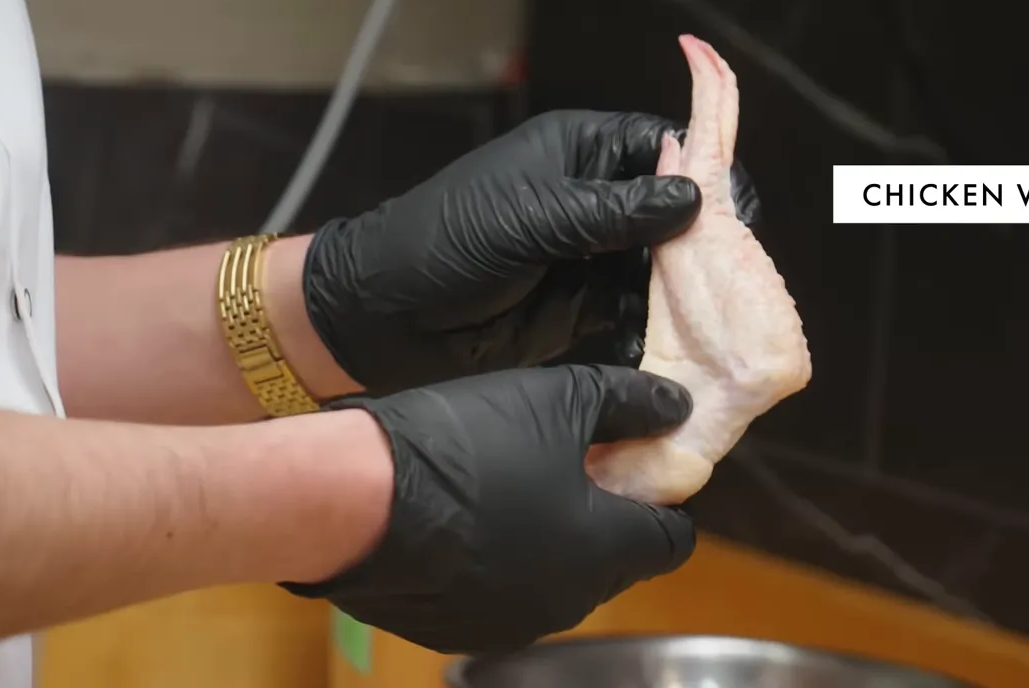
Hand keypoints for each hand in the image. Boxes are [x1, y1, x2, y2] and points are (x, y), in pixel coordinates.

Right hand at [279, 364, 696, 653]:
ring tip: (513, 485)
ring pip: (557, 579)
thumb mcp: (560, 398)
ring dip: (553, 540)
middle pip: (616, 561)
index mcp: (606, 549)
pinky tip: (467, 519)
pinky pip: (502, 594)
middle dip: (605, 516)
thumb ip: (630, 404)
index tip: (641, 468)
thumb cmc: (469, 442)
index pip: (673, 541)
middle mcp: (568, 601)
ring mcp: (510, 624)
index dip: (666, 502)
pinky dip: (501, 562)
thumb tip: (676, 410)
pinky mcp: (456, 630)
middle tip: (570, 463)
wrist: (352, 499)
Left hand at [302, 109, 760, 395]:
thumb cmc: (446, 243)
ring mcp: (589, 254)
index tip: (740, 212)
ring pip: (660, 266)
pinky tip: (684, 348)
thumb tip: (694, 198)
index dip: (703, 172)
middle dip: (705, 241)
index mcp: (578, 154)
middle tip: (743, 277)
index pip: (660, 147)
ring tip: (725, 319)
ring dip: (688, 291)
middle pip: (672, 212)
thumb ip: (613, 211)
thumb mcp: (532, 219)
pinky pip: (636, 311)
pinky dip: (657, 327)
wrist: (385, 314)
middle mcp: (593, 200)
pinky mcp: (581, 306)